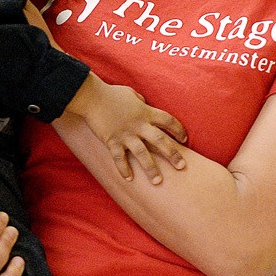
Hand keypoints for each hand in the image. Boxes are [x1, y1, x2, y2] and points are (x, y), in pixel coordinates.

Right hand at [67, 72, 187, 184]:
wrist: (91, 97)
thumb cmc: (111, 93)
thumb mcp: (131, 94)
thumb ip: (141, 102)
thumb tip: (145, 104)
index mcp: (146, 112)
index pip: (168, 121)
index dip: (179, 130)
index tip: (184, 139)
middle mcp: (139, 125)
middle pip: (160, 141)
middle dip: (173, 155)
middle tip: (181, 167)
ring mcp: (126, 134)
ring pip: (142, 154)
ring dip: (151, 169)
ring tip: (158, 182)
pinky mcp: (112, 141)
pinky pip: (119, 158)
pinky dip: (124, 169)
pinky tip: (129, 179)